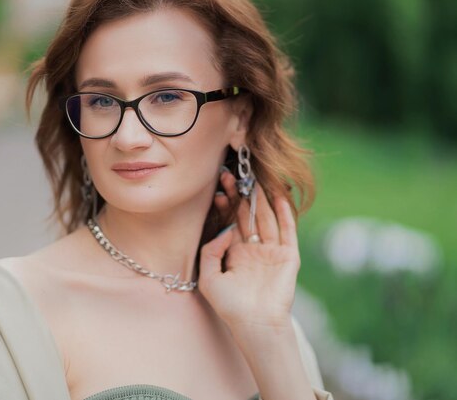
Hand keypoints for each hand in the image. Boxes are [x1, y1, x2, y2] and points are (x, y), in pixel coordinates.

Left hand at [197, 170, 299, 333]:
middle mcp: (254, 248)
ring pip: (267, 217)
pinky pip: (287, 230)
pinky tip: (278, 195)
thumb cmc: (230, 306)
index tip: (217, 188)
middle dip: (239, 195)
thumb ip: (211, 251)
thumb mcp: (209, 277)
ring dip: (260, 197)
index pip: (231, 221)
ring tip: (254, 177)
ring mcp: (272, 251)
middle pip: (248, 215)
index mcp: (236, 253)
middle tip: (230, 174)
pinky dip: (284, 213)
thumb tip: (224, 230)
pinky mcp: (288, 255)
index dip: (225, 205)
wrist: (255, 324)